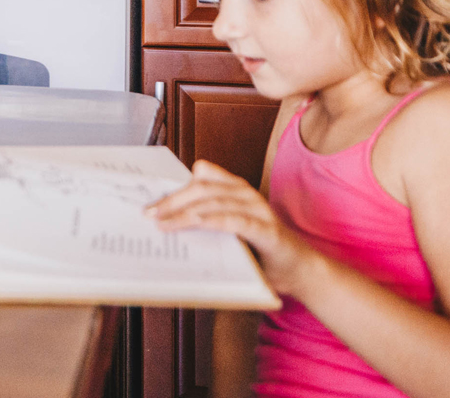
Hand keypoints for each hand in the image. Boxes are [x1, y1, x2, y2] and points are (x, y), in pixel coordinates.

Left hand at [146, 160, 317, 295]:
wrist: (300, 272)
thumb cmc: (260, 253)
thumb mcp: (229, 234)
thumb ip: (207, 223)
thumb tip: (165, 225)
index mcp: (236, 190)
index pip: (201, 177)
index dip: (174, 185)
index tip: (149, 198)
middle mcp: (246, 193)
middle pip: (201, 187)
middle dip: (171, 200)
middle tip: (149, 214)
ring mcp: (258, 209)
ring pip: (214, 201)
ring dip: (184, 211)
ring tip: (163, 223)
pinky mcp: (266, 230)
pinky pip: (235, 220)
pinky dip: (212, 221)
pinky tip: (195, 225)